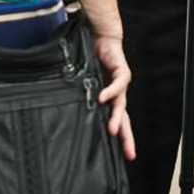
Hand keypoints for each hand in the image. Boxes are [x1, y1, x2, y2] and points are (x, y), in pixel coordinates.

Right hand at [93, 33, 135, 160]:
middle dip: (126, 136)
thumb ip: (82, 96)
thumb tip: (65, 113)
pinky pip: (118, 83)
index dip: (119, 138)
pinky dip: (111, 91)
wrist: (102, 36)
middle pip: (124, 118)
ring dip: (116, 117)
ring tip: (112, 130)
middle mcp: (117, 94)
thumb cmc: (93, 58)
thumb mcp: (85, 82)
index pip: (116, 122)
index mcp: (110, 99)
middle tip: (128, 153)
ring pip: (121, 104)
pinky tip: (103, 98)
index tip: (123, 157)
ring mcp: (121, 83)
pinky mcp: (122, 71)